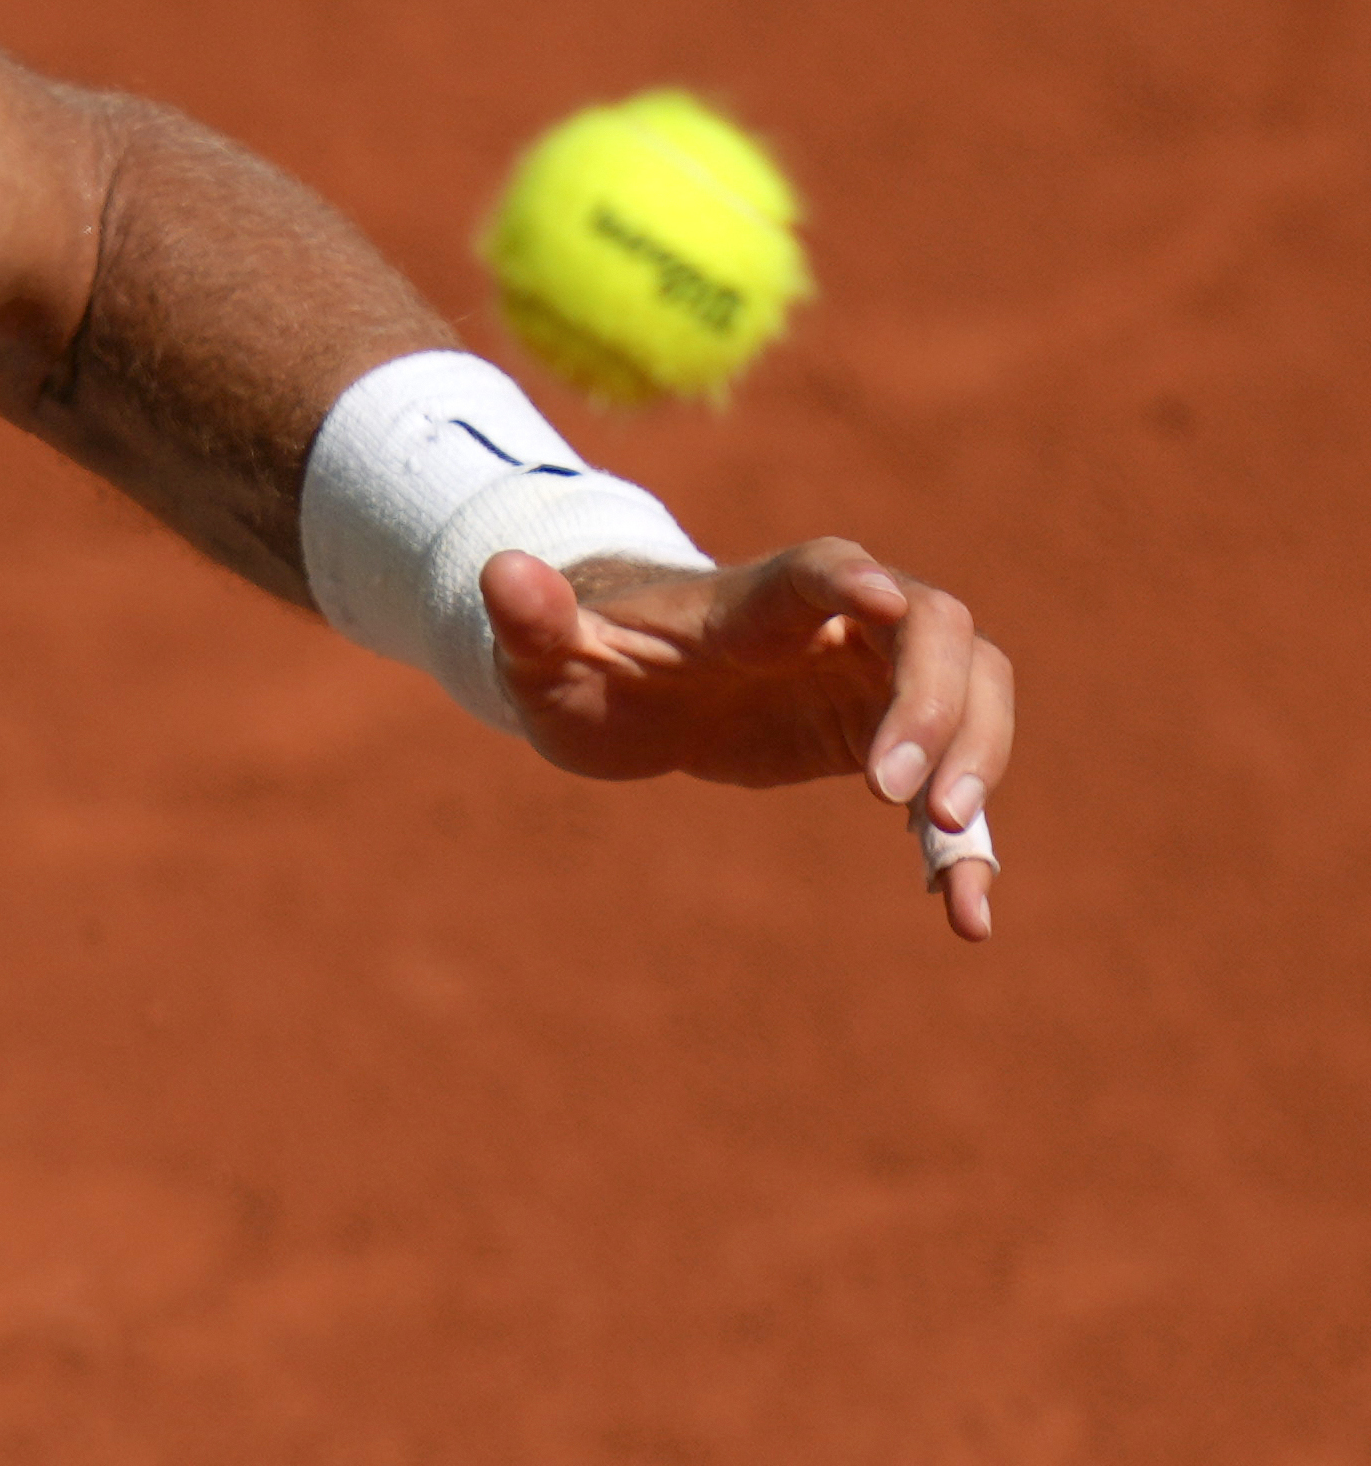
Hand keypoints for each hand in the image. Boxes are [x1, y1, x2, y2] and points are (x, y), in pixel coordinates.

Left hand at [485, 537, 1013, 942]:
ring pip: (974, 692)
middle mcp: (836, 623)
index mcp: (754, 597)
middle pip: (934, 629)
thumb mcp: (545, 654)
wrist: (626, 691)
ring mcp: (873, 678)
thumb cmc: (585, 659)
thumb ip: (529, 619)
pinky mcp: (888, 739)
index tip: (883, 602)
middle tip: (907, 800)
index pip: (821, 567)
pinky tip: (966, 915)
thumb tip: (502, 572)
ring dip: (979, 764)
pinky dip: (966, 844)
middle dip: (940, 703)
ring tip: (953, 861)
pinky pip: (952, 780)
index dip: (855, 580)